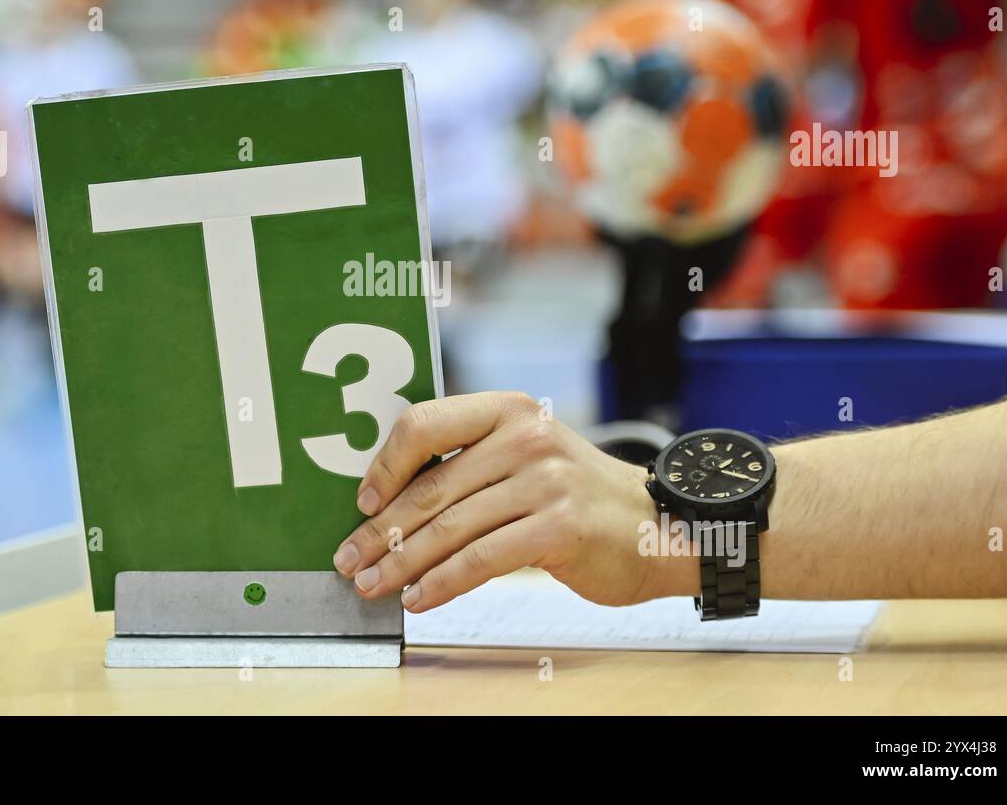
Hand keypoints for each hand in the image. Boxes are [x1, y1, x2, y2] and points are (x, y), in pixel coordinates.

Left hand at [332, 391, 693, 612]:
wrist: (654, 524)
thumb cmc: (575, 495)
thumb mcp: (525, 456)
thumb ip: (469, 465)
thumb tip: (389, 503)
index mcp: (508, 410)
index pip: (425, 424)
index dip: (384, 465)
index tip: (363, 503)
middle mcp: (525, 437)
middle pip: (431, 487)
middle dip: (383, 531)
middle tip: (352, 558)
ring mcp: (545, 481)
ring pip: (451, 528)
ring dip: (403, 564)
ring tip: (375, 585)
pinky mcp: (559, 527)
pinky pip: (482, 559)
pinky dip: (443, 582)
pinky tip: (420, 597)